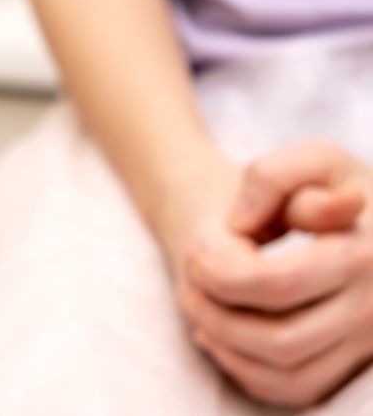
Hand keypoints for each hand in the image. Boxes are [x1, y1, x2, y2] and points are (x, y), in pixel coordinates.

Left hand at [182, 141, 372, 407]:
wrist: (338, 209)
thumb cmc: (310, 184)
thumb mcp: (306, 158)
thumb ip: (273, 175)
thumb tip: (245, 222)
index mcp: (368, 250)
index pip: (275, 284)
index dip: (218, 276)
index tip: (195, 257)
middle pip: (279, 339)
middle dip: (217, 316)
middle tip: (191, 286)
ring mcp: (369, 341)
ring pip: (286, 372)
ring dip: (228, 347)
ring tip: (200, 308)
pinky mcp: (354, 364)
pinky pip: (295, 388)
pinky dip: (249, 370)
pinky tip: (221, 337)